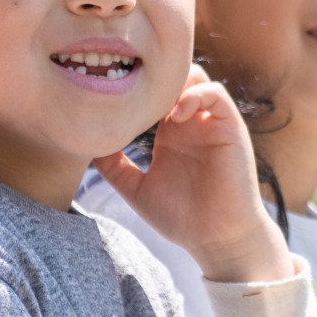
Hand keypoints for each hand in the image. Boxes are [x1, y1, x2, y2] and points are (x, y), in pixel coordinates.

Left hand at [93, 67, 294, 285]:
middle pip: (173, 77)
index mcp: (170, 133)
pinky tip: (177, 115)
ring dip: (175, 82)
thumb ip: (115, 168)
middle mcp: (191, 122)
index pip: (154, 94)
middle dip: (153, 77)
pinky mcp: (230, 127)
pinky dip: (196, 94)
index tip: (112, 93)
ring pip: (196, 77)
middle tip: (131, 90)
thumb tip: (86, 148)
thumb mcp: (137, 190)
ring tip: (155, 103)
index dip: (135, 87)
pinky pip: (216, 93)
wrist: (217, 239)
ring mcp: (211, 123)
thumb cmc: (182, 218)